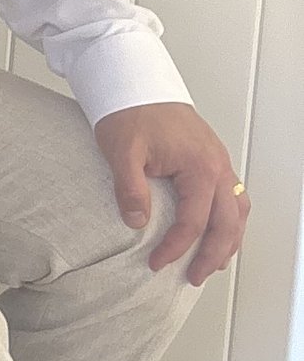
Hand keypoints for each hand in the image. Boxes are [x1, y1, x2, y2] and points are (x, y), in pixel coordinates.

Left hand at [95, 102, 250, 282]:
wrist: (136, 83)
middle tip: (194, 278)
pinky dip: (231, 219)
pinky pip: (234, 196)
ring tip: (214, 264)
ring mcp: (220, 162)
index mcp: (200, 167)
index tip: (155, 263)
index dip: (175, 247)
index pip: (193, 221)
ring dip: (229, 240)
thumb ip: (130, 188)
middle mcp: (218, 167)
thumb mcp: (122, 152)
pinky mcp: (213, 159)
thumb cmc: (130, 113)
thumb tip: (137, 223)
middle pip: (226, 222)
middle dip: (212, 254)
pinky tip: (219, 231)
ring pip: (238, 210)